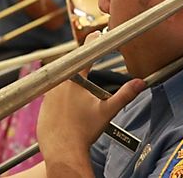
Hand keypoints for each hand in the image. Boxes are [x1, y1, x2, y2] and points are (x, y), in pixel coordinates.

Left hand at [37, 31, 145, 173]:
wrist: (62, 150)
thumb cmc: (83, 131)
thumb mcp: (107, 111)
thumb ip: (124, 95)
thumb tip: (140, 83)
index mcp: (75, 80)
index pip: (86, 54)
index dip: (93, 42)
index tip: (97, 34)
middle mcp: (59, 82)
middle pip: (72, 67)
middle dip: (81, 67)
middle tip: (89, 67)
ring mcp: (48, 93)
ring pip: (61, 81)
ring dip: (70, 82)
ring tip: (79, 94)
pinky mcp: (42, 104)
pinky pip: (51, 95)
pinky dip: (60, 97)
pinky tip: (67, 107)